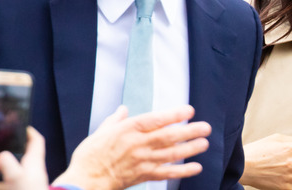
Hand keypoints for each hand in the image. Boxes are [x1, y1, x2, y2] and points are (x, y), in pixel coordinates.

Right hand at [0, 127, 48, 189]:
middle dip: (13, 146)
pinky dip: (5, 173)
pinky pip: (14, 175)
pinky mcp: (24, 188)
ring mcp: (29, 179)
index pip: (36, 140)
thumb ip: (6, 161)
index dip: (29, 130)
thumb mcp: (14, 176)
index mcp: (35, 161)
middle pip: (25, 151)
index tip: (18, 125)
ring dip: (6, 161)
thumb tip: (0, 156)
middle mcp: (33, 168)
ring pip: (18, 164)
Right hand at [53, 105, 210, 189]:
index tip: (189, 110)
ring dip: (190, 149)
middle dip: (189, 131)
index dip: (174, 115)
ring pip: (171, 154)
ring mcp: (142, 161)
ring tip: (204, 143)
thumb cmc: (91, 155)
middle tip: (205, 127)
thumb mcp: (101, 131)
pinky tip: (195, 167)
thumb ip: (115, 120)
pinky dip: (182, 171)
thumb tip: (123, 109)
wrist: (85, 180)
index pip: (156, 120)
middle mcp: (138, 144)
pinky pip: (166, 173)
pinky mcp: (143, 175)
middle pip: (168, 136)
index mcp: (128, 130)